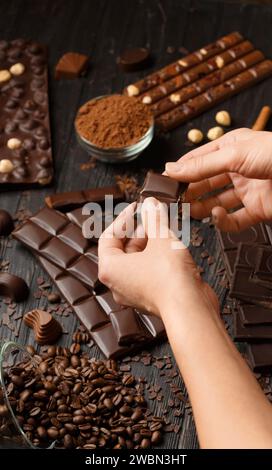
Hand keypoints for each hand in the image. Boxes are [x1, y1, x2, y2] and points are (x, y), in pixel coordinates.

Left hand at [98, 197, 218, 318]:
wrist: (188, 308)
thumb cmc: (169, 277)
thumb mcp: (160, 238)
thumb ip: (153, 218)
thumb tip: (150, 204)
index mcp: (110, 268)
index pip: (108, 237)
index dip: (123, 219)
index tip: (137, 208)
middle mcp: (117, 283)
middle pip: (122, 249)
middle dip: (138, 230)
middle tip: (153, 217)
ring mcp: (133, 292)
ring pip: (137, 261)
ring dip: (149, 243)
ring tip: (164, 230)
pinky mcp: (150, 297)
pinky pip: (148, 272)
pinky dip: (156, 258)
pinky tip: (171, 248)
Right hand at [165, 128, 271, 230]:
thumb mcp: (233, 154)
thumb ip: (201, 165)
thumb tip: (171, 170)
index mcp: (231, 148)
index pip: (199, 160)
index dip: (181, 171)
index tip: (163, 183)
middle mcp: (238, 168)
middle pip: (206, 183)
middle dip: (189, 192)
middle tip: (172, 203)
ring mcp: (247, 190)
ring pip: (217, 202)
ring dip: (202, 208)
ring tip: (188, 213)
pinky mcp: (257, 210)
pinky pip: (235, 219)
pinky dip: (224, 221)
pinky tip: (217, 216)